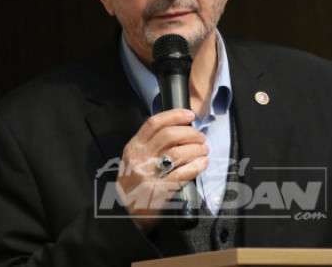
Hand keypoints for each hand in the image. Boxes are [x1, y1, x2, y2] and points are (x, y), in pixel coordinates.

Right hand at [116, 109, 208, 231]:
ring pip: (178, 152)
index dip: (174, 116)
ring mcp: (148, 175)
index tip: (189, 115)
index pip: (154, 123)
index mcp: (133, 148)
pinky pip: (183, 173)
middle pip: (169, 135)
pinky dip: (197, 166)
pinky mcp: (160, 190)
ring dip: (197, 149)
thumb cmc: (135, 185)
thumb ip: (150, 146)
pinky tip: (203, 163)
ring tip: (204, 150)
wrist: (127, 216)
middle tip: (201, 138)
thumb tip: (180, 130)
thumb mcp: (134, 161)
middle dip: (190, 133)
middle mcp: (139, 159)